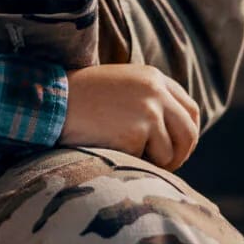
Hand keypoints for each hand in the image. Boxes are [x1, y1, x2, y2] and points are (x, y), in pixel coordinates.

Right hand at [58, 63, 200, 169]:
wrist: (53, 103)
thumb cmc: (82, 100)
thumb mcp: (121, 88)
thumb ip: (148, 100)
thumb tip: (173, 134)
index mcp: (153, 77)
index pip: (189, 109)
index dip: (186, 133)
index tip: (176, 148)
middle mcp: (156, 91)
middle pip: (189, 132)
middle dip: (180, 154)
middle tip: (164, 166)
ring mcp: (149, 110)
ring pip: (171, 151)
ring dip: (156, 162)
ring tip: (130, 156)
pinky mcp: (137, 131)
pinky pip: (149, 160)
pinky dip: (135, 162)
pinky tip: (113, 151)